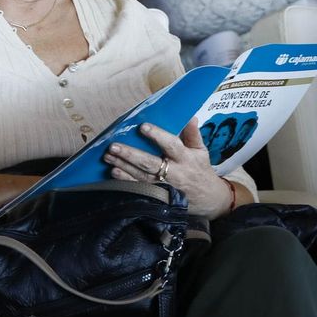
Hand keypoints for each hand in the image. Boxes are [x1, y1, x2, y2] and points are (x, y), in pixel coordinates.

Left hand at [105, 122, 234, 217]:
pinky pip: (139, 188)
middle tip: (114, 146)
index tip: (142, 127)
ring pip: (140, 176)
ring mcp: (164, 187)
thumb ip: (193, 134)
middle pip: (150, 163)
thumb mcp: (201, 151)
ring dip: (123, 166)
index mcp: (185, 158)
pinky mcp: (157, 196)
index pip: (171, 145)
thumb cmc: (201, 170)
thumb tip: (190, 117)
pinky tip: (113, 172)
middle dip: (130, 154)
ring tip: (108, 156)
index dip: (157, 136)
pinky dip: (125, 181)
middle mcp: (174, 173)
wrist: (208, 200)